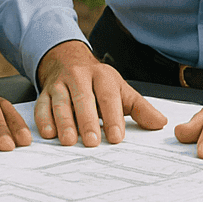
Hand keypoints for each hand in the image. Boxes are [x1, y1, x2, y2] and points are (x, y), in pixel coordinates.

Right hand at [34, 40, 166, 145]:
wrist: (67, 59)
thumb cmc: (98, 82)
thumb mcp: (121, 90)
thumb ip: (140, 108)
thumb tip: (160, 123)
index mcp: (103, 76)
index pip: (108, 96)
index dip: (113, 117)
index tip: (116, 137)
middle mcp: (80, 77)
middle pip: (83, 99)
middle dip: (87, 121)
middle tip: (92, 142)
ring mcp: (60, 84)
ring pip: (61, 102)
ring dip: (64, 122)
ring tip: (69, 141)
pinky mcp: (44, 92)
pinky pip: (42, 105)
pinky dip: (43, 119)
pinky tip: (48, 133)